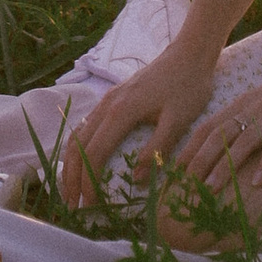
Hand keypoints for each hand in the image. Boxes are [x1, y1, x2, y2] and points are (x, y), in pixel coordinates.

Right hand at [60, 42, 217, 206]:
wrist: (189, 53)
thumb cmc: (188, 87)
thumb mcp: (179, 121)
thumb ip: (157, 150)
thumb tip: (135, 179)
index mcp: (121, 112)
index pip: (95, 153)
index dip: (89, 182)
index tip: (90, 206)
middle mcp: (107, 105)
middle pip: (78, 146)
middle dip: (72, 178)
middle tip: (73, 207)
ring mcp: (107, 99)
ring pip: (78, 134)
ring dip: (71, 164)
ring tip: (73, 190)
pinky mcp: (113, 98)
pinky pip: (86, 126)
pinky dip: (79, 148)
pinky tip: (84, 162)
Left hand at [169, 53, 261, 222]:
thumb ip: (249, 120)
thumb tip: (228, 149)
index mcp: (245, 103)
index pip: (210, 126)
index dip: (191, 147)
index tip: (175, 170)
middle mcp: (255, 106)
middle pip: (221, 134)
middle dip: (200, 159)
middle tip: (184, 184)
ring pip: (245, 139)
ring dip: (226, 165)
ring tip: (211, 187)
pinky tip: (260, 182)